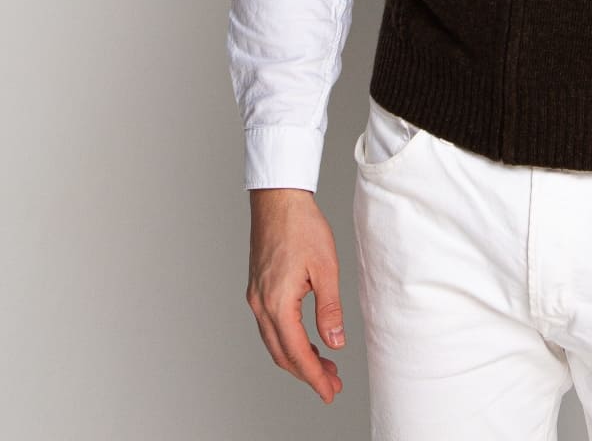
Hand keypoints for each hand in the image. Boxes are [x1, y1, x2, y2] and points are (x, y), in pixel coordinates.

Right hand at [245, 188, 345, 403]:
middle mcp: (260, 305)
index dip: (314, 377)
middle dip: (307, 373)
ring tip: (324, 365)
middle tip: (332, 384)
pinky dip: (288, 340)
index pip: (296, 353)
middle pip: (282, 354)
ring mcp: (256, 297)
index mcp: (277, 303)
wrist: (278, 199)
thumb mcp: (326, 267)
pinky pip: (271, 327)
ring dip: (298, 358)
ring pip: (275, 342)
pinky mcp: (258, 289)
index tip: (330, 392)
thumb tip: (336, 343)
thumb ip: (330, 309)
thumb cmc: (302, 226)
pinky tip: (306, 340)